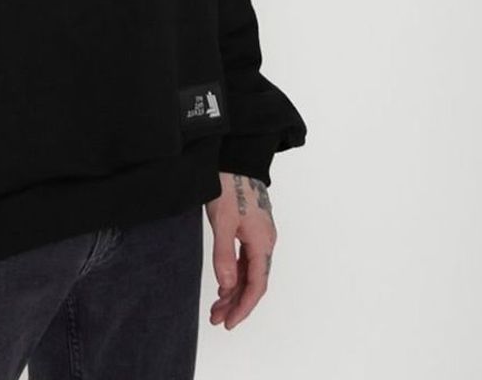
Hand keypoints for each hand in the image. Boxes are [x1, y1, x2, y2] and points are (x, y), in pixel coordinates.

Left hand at [205, 170, 276, 328]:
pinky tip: (224, 286)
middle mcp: (265, 242)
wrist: (236, 159)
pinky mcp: (252, 230)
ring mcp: (260, 236)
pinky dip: (235, 276)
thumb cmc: (230, 186)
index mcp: (262, 242)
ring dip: (234, 291)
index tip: (229, 323)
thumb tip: (226, 286)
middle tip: (217, 320)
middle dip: (236, 304)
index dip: (244, 307)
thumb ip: (224, 255)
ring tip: (216, 308)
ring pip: (250, 272)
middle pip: (254, 282)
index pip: (257, 285)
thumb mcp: (222, 221)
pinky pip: (247, 261)